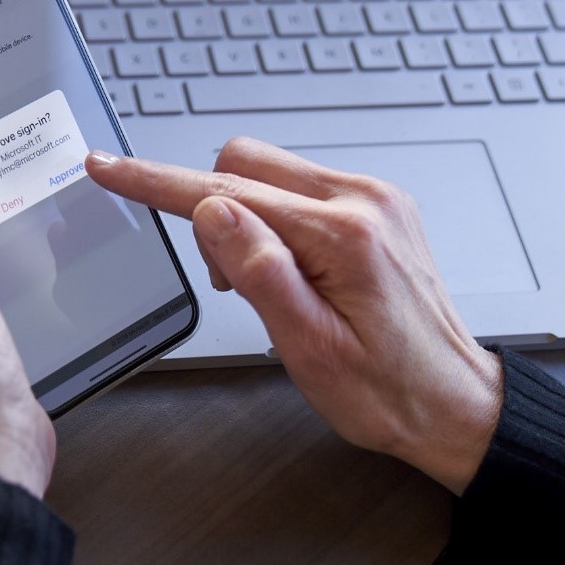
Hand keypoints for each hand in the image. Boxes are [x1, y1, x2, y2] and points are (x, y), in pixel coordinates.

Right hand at [86, 139, 500, 493]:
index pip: (227, 191)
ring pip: (269, 171)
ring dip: (245, 216)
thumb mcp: (310, 349)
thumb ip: (259, 273)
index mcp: (343, 235)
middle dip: (211, 209)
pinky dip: (275, 221)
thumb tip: (212, 212)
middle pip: (245, 161)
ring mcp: (372, 198)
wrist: (455, 403)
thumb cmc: (389, 392)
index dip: (155, 182)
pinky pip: (298, 189)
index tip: (109, 168)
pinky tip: (295, 274)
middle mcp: (362, 200)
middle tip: (230, 283)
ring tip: (274, 290)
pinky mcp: (374, 206)